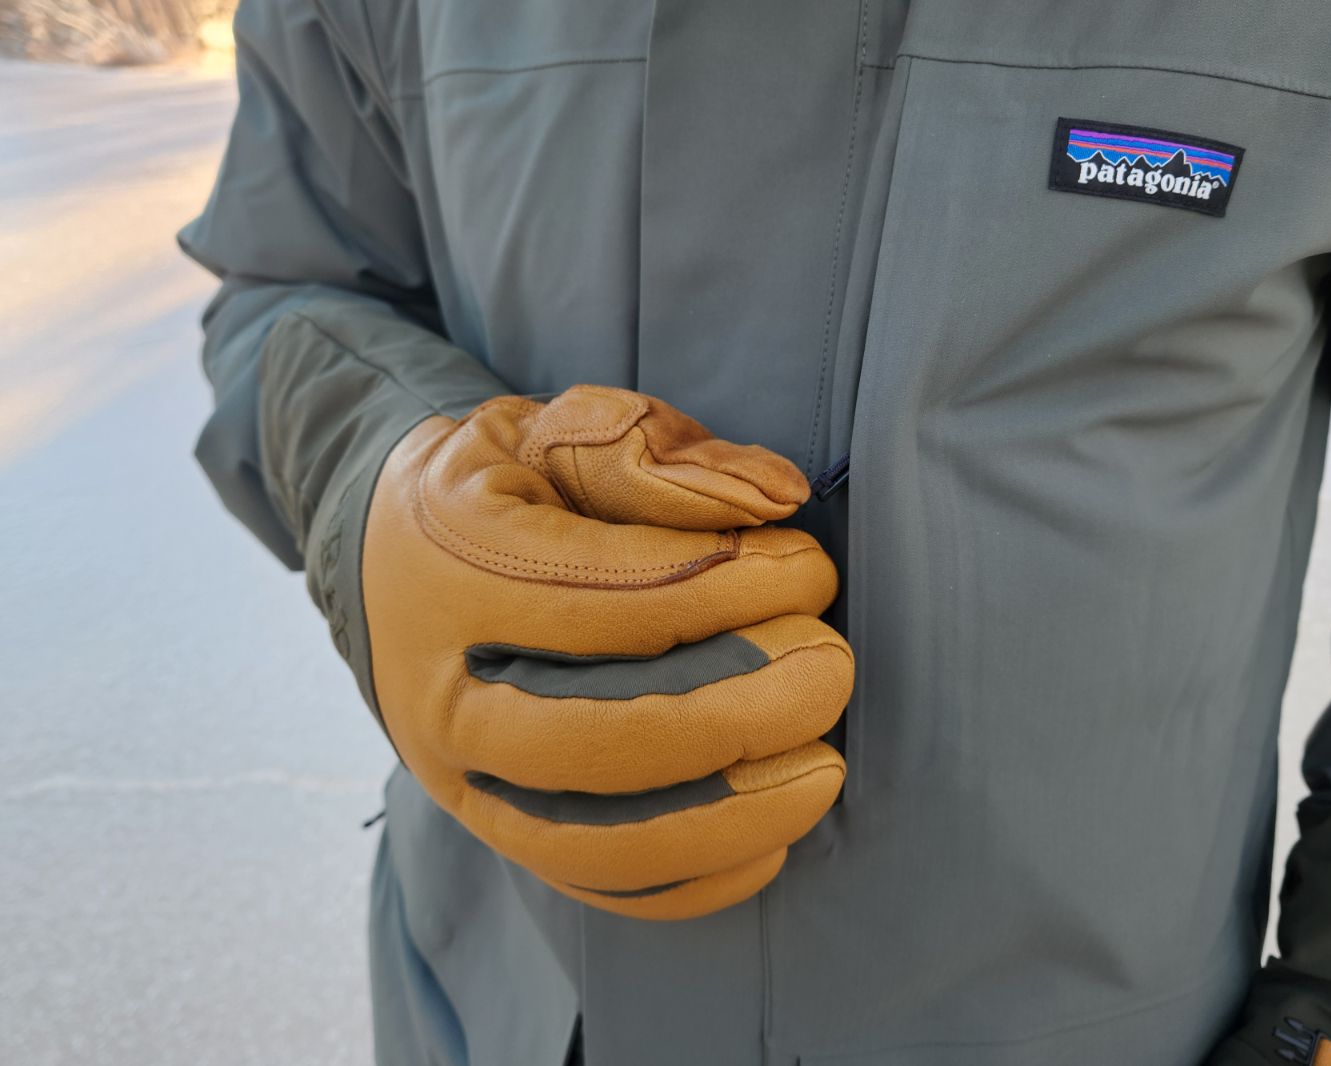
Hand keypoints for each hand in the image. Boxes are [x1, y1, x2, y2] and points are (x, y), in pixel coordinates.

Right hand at [361, 385, 851, 918]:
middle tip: (830, 666)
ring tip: (825, 766)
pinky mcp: (493, 831)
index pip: (609, 599)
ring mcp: (461, 779)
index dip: (729, 589)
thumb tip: (778, 500)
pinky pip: (594, 885)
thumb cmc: (508, 486)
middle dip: (740, 711)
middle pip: (601, 736)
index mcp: (453, 567)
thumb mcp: (566, 430)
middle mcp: (443, 691)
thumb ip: (666, 457)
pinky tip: (772, 840)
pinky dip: (691, 880)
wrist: (390, 559)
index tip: (811, 569)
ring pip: (596, 838)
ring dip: (729, 815)